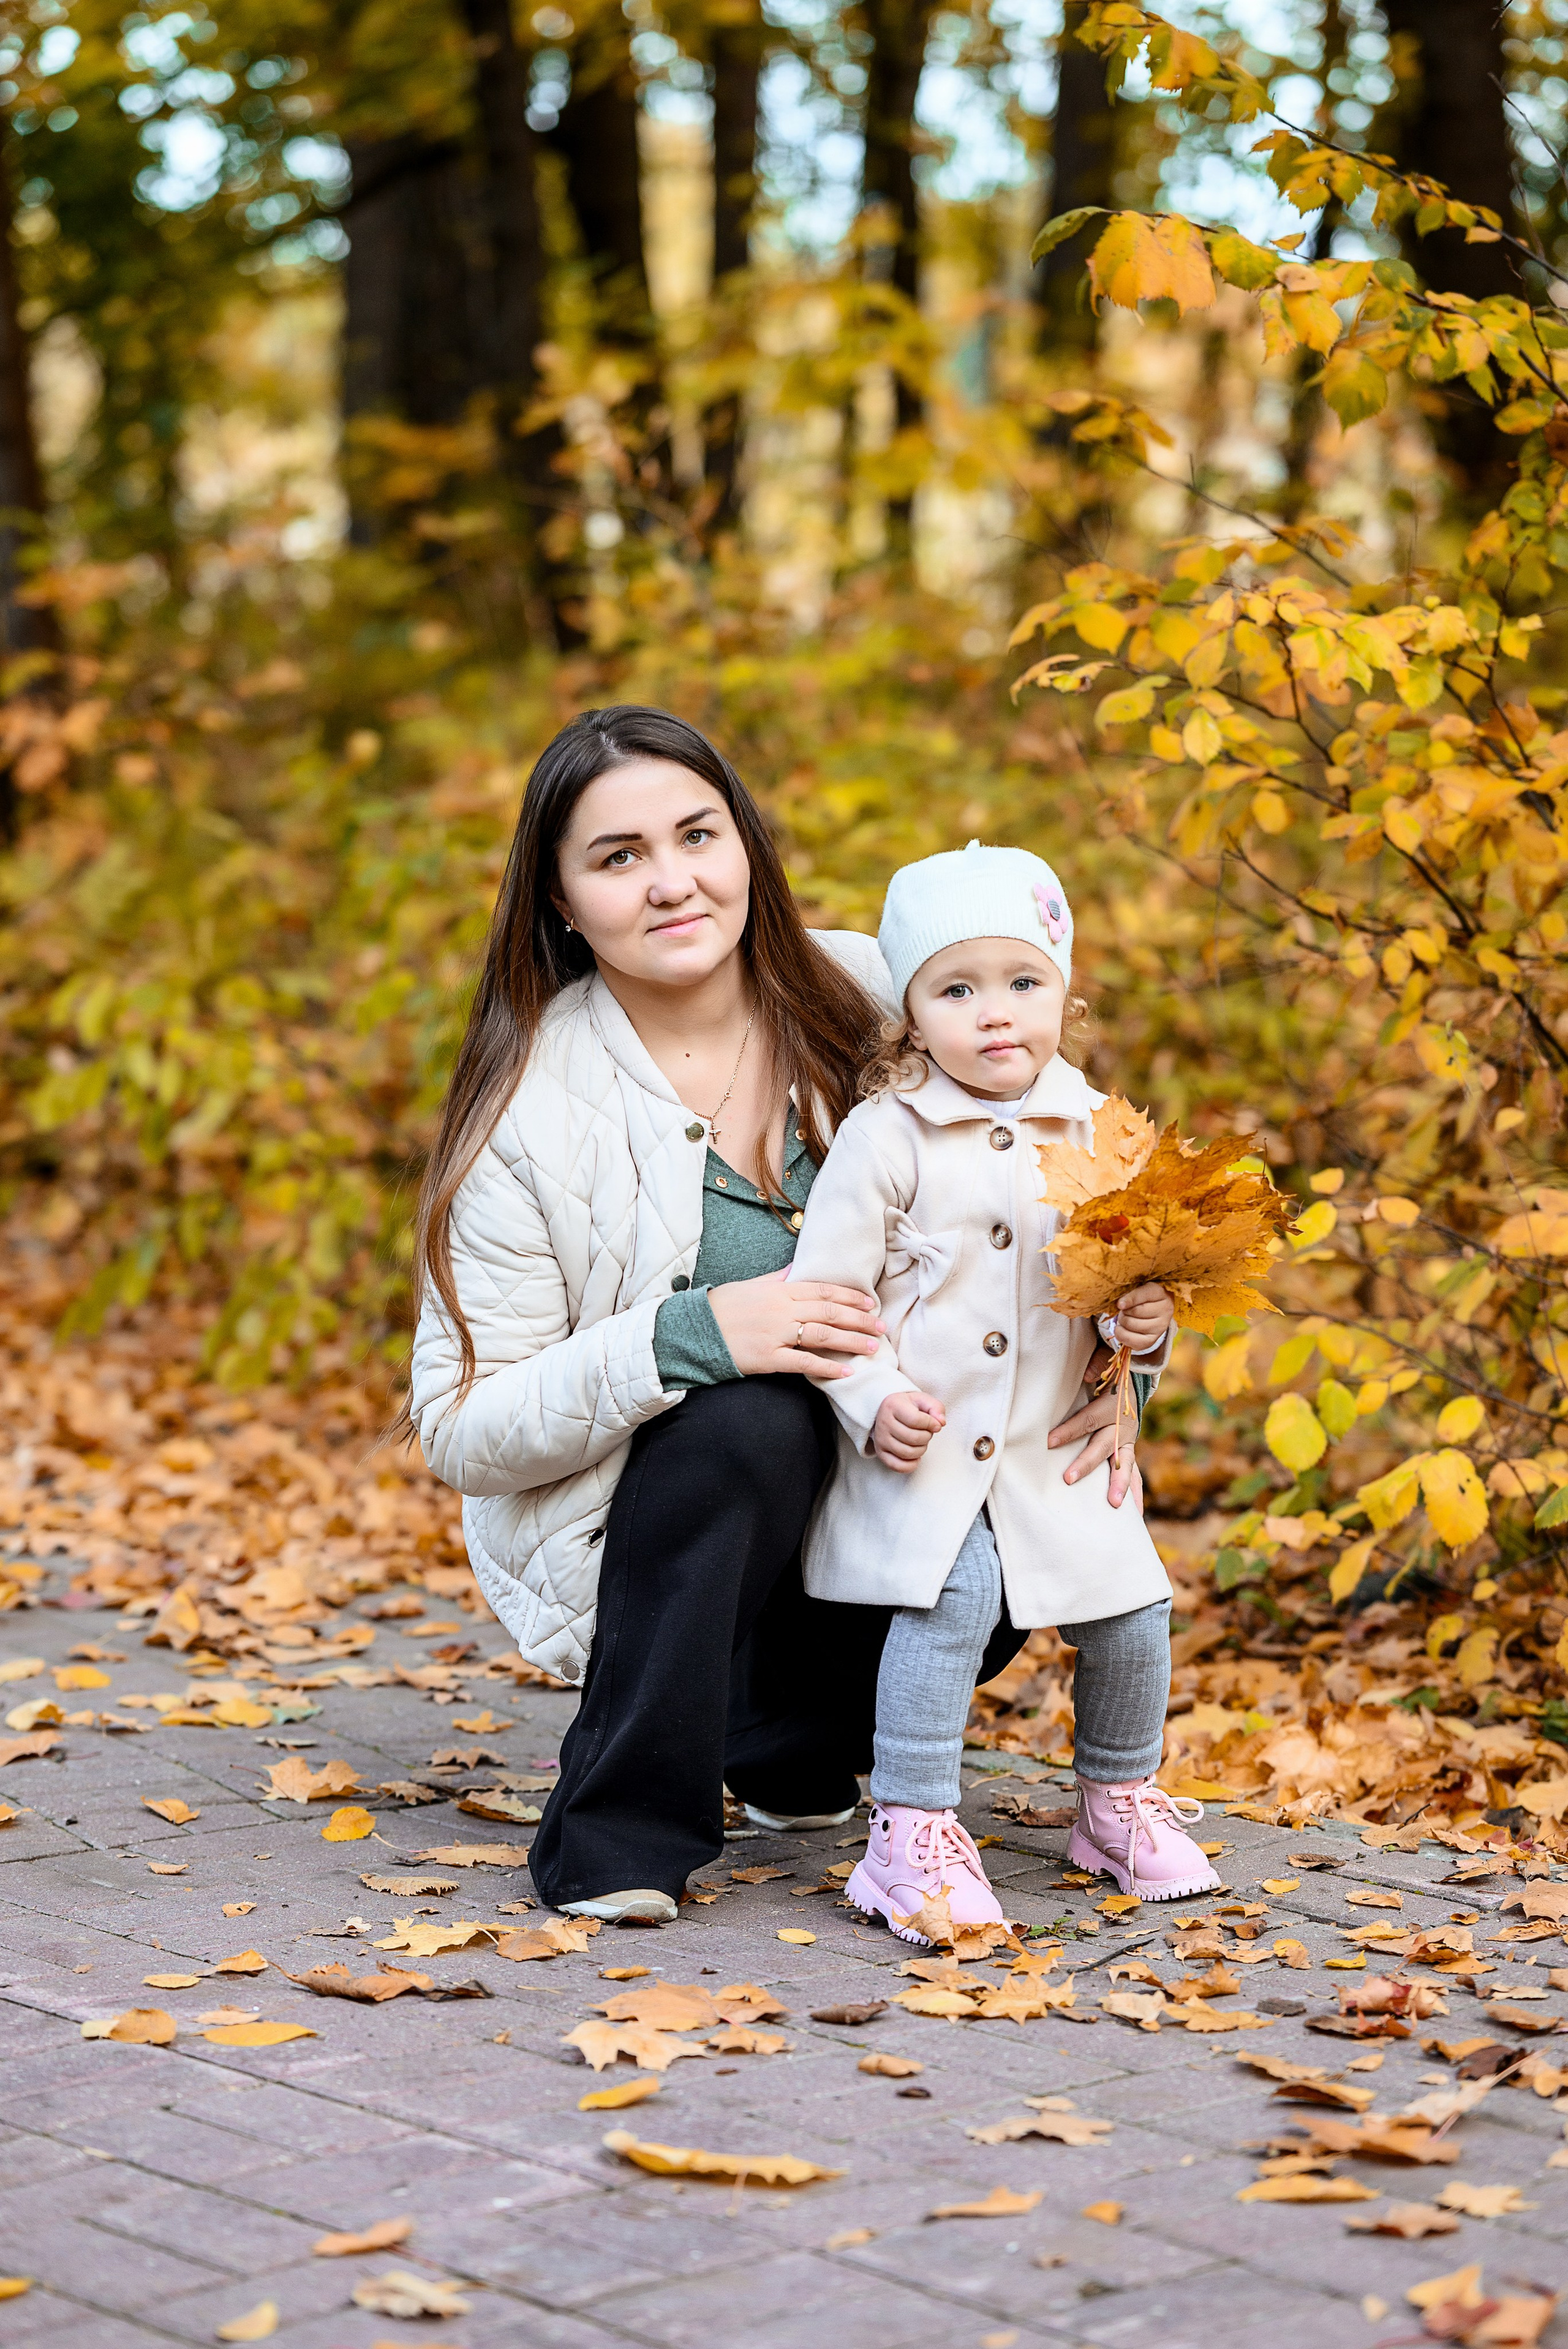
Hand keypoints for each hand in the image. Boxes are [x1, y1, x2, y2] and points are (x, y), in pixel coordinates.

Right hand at [708, 1276, 884, 1379]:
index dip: (850, 1296)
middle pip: (830, 1312)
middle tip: (881, 1326)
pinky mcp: (769, 1358)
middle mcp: (782, 1309)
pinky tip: (846, 1372)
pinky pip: (804, 1363)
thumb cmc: (723, 1307)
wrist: (695, 1330)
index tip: (870, 1302)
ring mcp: (776, 1334)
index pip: (824, 1290)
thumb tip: (797, 1268)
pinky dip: (827, 1367)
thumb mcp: (751, 1285)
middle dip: (860, 1319)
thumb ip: (777, 1278)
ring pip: (823, 1335)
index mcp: (780, 1290)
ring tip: (873, 1347)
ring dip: (851, 1341)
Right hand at [872, 1390, 944, 1471]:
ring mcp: (880, 1439)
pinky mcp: (881, 1452)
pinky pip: (898, 1466)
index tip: (935, 1424)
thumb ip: (936, 1408)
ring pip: (908, 1453)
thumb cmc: (907, 1406)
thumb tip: (941, 1423)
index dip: (931, 1424)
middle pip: (913, 1438)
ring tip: (921, 1442)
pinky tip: (916, 1456)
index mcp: (893, 1405)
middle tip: (927, 1432)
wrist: (888, 1412)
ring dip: (921, 1449)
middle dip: (927, 1437)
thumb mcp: (923, 1400)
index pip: (916, 1420)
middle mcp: (884, 1422)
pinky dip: (911, 1465)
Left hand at [1048, 1344, 1144, 1510]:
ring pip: (1123, 1465)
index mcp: (1111, 1406)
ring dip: (1118, 1485)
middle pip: (1103, 1446)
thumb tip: (1088, 1375)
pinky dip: (1135, 1494)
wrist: (1131, 1383)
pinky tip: (1135, 1514)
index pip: (1087, 1420)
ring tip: (1113, 1505)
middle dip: (1086, 1463)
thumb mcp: (1104, 1363)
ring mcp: (1127, 1441)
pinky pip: (1133, 1474)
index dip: (1069, 1431)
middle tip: (1068, 1479)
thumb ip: (1097, 1365)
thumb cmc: (1108, 1376)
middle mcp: (1122, 1426)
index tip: (1048, 1442)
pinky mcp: (1128, 1452)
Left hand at [1112, 1282, 1173, 1355]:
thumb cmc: (1142, 1299)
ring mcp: (1160, 1327)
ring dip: (1122, 1322)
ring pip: (1132, 1325)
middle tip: (1124, 1310)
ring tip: (1125, 1319)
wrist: (1153, 1312)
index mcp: (1161, 1293)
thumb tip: (1120, 1305)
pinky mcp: (1152, 1340)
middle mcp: (1165, 1310)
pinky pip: (1134, 1342)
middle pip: (1136, 1311)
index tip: (1119, 1304)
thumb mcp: (1138, 1289)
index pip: (1144, 1294)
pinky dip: (1123, 1336)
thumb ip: (1130, 1294)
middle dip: (1124, 1311)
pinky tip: (1123, 1330)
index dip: (1129, 1299)